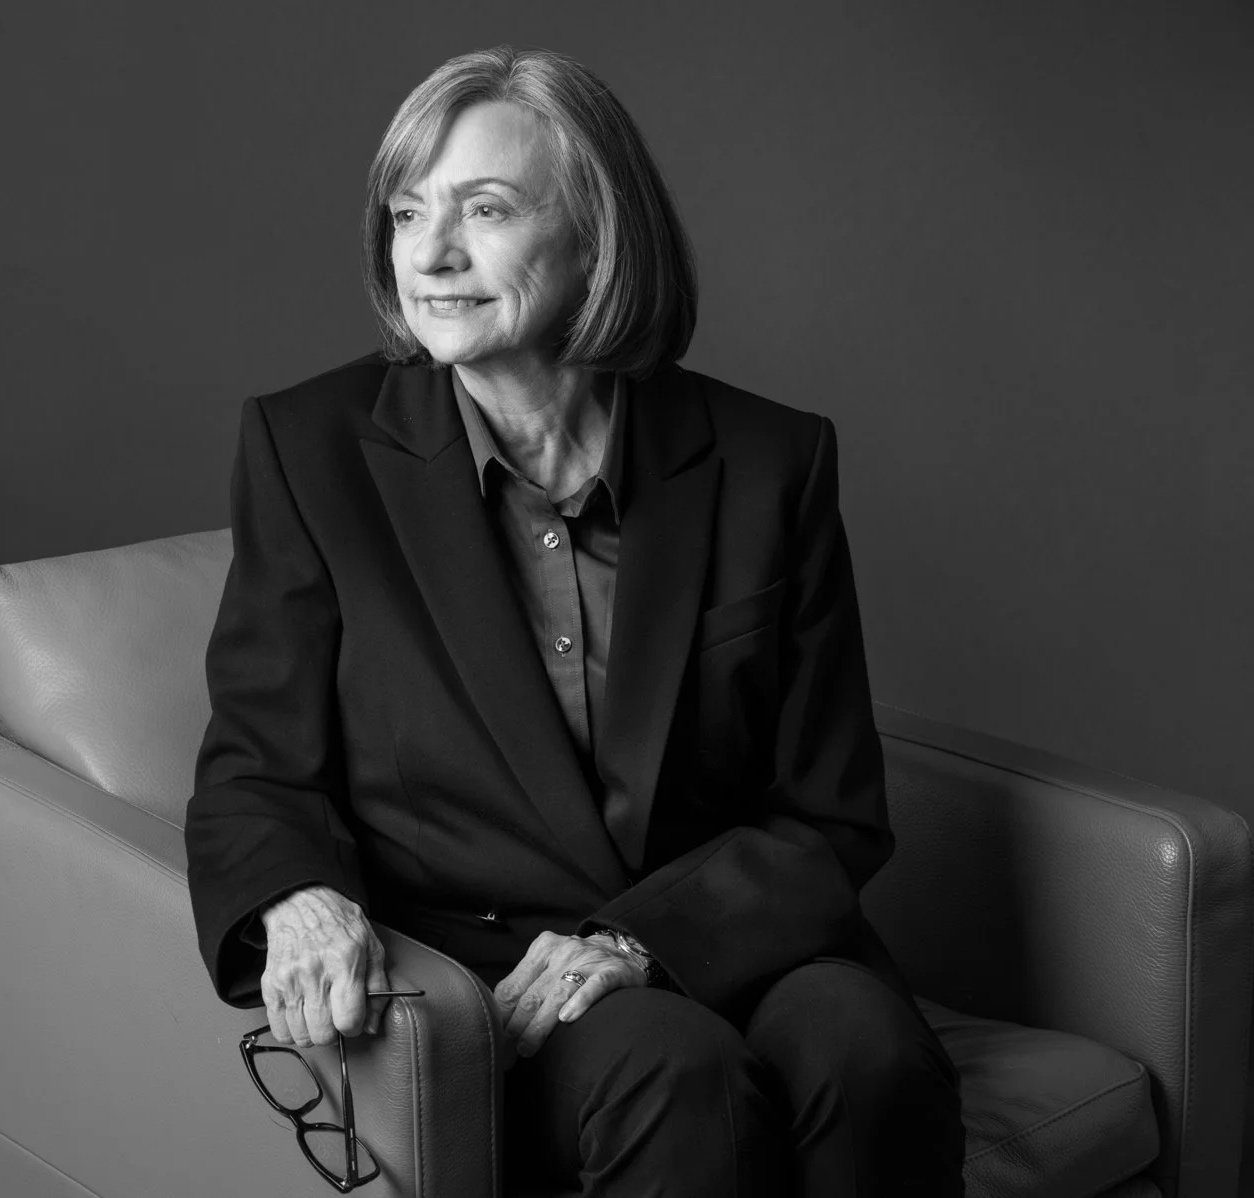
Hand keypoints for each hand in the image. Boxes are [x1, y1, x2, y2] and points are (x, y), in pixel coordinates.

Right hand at [259, 885, 389, 1046]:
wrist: (300, 902)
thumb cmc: (338, 922)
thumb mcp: (371, 945)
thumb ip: (378, 986)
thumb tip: (372, 1023)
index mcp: (344, 962)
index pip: (349, 1019)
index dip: (355, 1026)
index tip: (354, 1019)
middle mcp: (315, 973)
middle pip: (323, 1033)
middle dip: (334, 1032)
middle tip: (336, 1017)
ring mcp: (289, 980)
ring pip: (301, 1035)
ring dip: (313, 1032)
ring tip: (319, 1015)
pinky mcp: (271, 986)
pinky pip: (279, 1029)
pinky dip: (291, 1030)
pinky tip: (301, 1015)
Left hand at [493, 931, 646, 1061]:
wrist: (625, 951)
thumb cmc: (578, 967)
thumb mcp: (550, 966)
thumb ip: (527, 986)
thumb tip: (496, 1022)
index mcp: (542, 949)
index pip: (511, 987)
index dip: (499, 1018)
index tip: (493, 1042)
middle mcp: (563, 951)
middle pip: (532, 995)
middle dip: (515, 1028)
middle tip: (505, 1055)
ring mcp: (588, 960)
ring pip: (558, 994)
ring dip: (539, 1025)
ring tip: (527, 1049)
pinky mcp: (612, 972)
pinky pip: (594, 986)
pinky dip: (580, 1002)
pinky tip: (568, 1019)